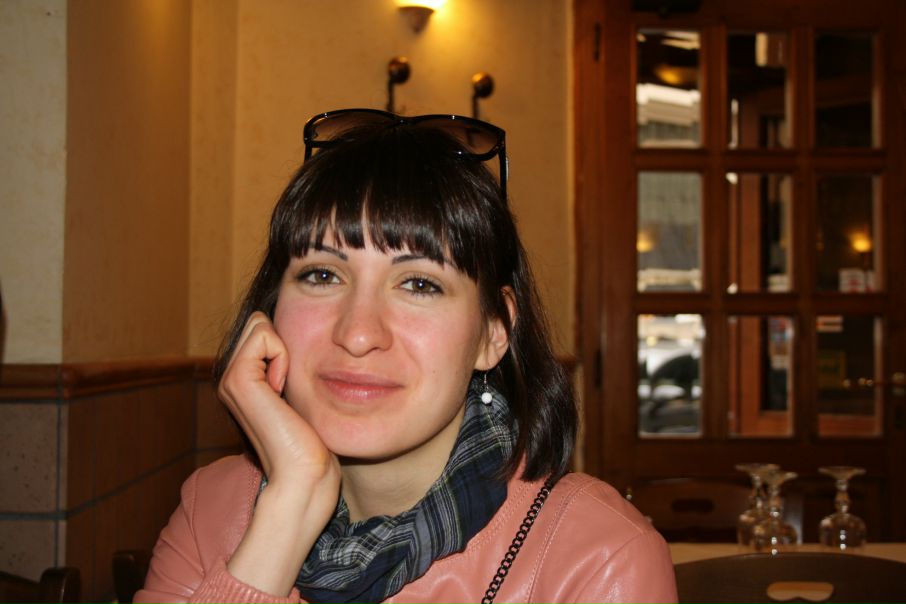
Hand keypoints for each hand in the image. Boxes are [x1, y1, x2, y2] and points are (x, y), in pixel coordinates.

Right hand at [219, 311, 340, 594]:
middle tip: (289, 384)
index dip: (287, 346)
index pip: (262, 327)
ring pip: (260, 324)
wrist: (303, 473)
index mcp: (243, 380)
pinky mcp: (238, 380)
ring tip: (285, 389)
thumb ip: (290, 369)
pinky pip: (264, 334)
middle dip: (284, 343)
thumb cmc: (311, 441)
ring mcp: (229, 378)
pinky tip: (283, 389)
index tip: (292, 385)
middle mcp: (229, 377)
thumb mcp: (300, 395)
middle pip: (259, 321)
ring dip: (285, 350)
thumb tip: (304, 339)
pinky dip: (283, 354)